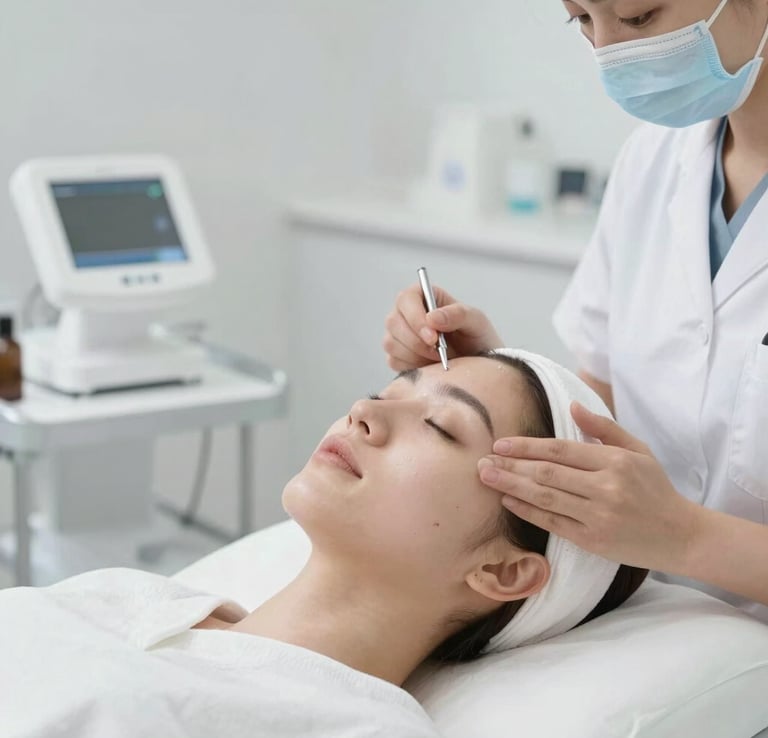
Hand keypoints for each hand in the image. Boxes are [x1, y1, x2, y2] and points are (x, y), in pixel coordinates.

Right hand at [383, 284, 502, 370]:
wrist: (477, 364)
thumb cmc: (477, 337)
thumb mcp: (476, 321)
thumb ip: (458, 314)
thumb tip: (432, 317)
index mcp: (423, 296)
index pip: (406, 299)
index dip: (415, 318)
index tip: (433, 337)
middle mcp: (406, 313)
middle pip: (393, 322)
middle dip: (416, 341)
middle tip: (439, 353)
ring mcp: (398, 335)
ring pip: (391, 343)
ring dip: (416, 355)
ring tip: (439, 358)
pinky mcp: (396, 356)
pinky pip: (394, 361)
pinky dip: (412, 366)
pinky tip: (430, 366)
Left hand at [477, 401, 702, 572]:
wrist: (681, 535)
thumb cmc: (655, 489)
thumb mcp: (637, 450)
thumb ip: (603, 428)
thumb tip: (571, 406)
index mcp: (615, 461)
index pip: (560, 450)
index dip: (527, 446)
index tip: (500, 443)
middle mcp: (605, 487)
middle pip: (547, 473)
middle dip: (511, 465)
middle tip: (482, 460)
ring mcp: (598, 516)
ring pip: (546, 497)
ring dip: (512, 486)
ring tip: (487, 477)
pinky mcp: (593, 540)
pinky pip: (553, 522)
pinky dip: (528, 511)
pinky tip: (508, 500)